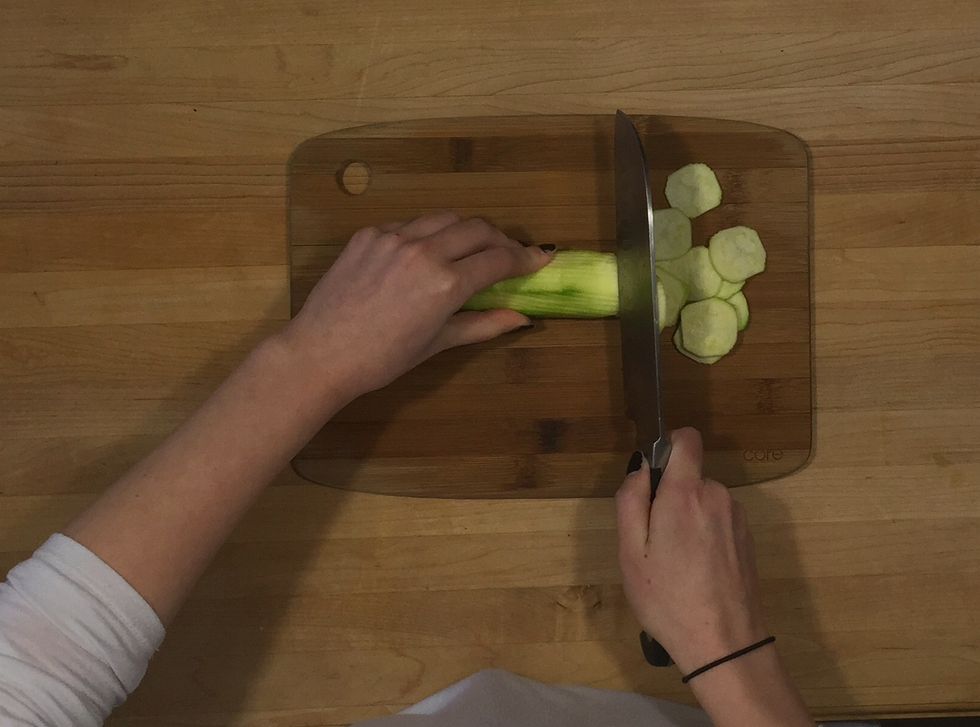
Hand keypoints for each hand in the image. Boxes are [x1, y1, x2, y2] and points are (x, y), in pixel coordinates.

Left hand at [285, 212, 551, 400]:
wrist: (320, 354)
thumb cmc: (381, 359)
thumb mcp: (436, 343)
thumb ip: (482, 324)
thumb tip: (521, 318)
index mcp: (445, 283)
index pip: (498, 259)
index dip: (525, 258)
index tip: (540, 259)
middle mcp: (423, 251)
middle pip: (477, 229)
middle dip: (500, 239)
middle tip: (508, 254)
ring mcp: (393, 237)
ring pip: (444, 218)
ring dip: (466, 230)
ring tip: (471, 248)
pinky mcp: (369, 234)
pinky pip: (410, 224)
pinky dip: (428, 233)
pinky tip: (426, 253)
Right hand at [615, 427, 767, 673]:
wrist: (724, 644)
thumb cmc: (668, 598)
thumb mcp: (630, 551)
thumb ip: (631, 499)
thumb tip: (640, 468)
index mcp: (687, 493)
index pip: (686, 439)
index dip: (667, 446)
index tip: (652, 476)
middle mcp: (718, 496)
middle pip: (690, 477)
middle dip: (670, 497)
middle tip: (653, 541)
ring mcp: (737, 518)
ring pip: (703, 502)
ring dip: (687, 520)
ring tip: (674, 562)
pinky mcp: (748, 540)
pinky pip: (718, 522)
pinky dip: (704, 537)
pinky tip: (696, 572)